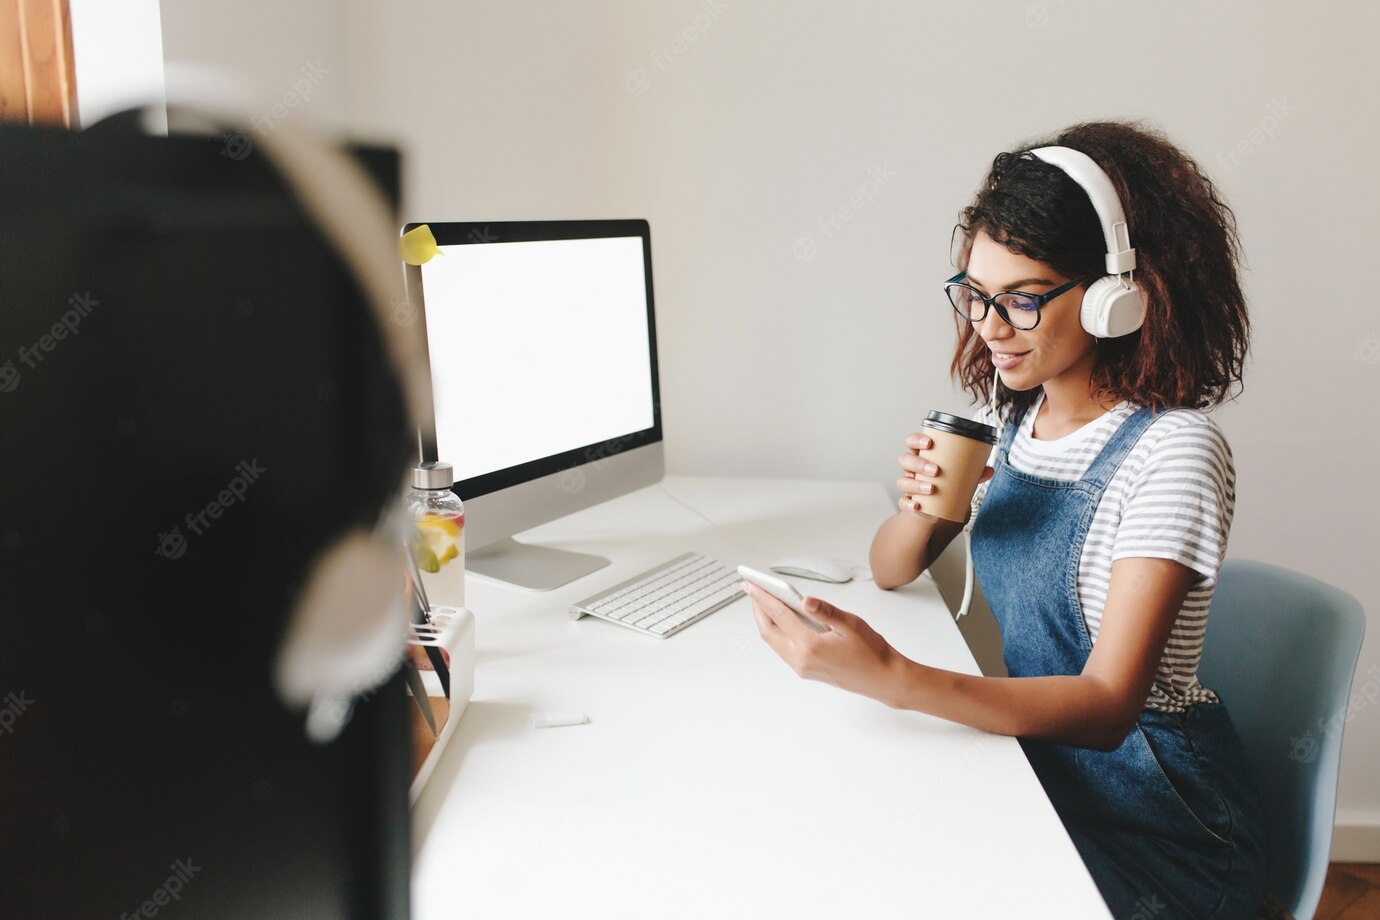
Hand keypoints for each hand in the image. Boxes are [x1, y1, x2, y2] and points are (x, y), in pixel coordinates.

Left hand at [742, 581, 908, 706]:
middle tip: (752, 590)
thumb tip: (804, 600)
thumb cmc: (872, 652)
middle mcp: (801, 659)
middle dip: (758, 609)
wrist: (883, 679)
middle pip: (768, 631)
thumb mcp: (851, 624)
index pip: (778, 615)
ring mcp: (802, 667)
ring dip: (765, 621)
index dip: (762, 597)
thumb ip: (825, 611)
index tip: (751, 584)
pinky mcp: (806, 671)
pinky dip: (776, 632)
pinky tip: (780, 621)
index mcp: (811, 645)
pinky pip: (782, 649)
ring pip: (773, 642)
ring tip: (763, 602)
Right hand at [896, 432, 993, 517]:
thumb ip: (973, 472)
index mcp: (921, 455)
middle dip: (919, 463)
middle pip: (905, 460)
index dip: (916, 440)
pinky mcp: (907, 501)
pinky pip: (902, 502)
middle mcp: (911, 469)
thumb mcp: (959, 475)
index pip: (912, 442)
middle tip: (936, 470)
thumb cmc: (946, 482)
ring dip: (915, 484)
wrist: (937, 507)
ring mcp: (907, 484)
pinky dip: (908, 504)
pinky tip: (917, 505)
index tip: (929, 443)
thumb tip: (989, 470)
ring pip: (902, 481)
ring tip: (932, 489)